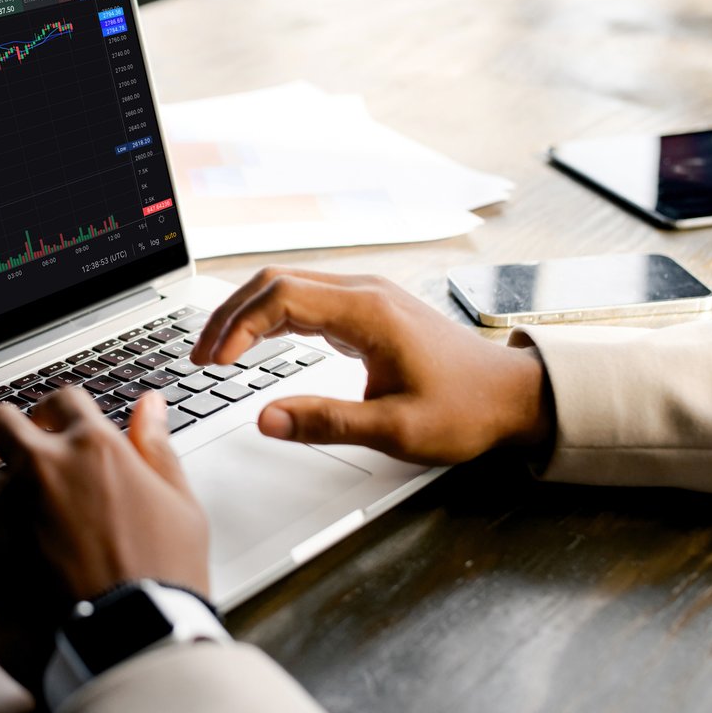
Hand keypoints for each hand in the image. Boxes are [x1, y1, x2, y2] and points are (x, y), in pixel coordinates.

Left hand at [0, 389, 208, 692]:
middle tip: (10, 456)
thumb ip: (157, 450)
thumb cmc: (160, 584)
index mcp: (92, 450)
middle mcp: (40, 468)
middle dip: (4, 434)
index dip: (56, 410)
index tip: (54, 426)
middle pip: (0, 418)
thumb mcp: (180, 508)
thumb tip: (148, 405)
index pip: (62, 397)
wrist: (127, 647)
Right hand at [192, 269, 551, 463]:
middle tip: (199, 357)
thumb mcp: (395, 430)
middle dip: (229, 316)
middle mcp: (363, 292)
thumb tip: (265, 420)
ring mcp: (365, 297)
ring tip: (216, 352)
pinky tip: (254, 344)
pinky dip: (270, 318)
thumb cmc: (465, 411)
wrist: (512, 396)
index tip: (214, 364)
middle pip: (274, 282)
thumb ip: (326, 424)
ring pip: (286, 286)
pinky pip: (305, 299)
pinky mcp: (367, 310)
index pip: (280, 298)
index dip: (237, 328)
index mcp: (367, 312)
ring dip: (246, 313)